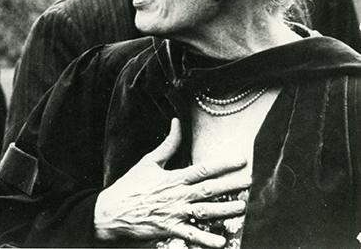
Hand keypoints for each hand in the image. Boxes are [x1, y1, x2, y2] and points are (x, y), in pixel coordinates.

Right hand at [94, 118, 249, 247]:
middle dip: (231, 185)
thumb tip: (177, 122)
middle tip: (249, 182)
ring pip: (205, 212)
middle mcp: (177, 195)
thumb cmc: (129, 186)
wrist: (110, 212)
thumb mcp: (148, 162)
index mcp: (173, 178)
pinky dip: (206, 239)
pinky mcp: (169, 230)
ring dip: (225, 211)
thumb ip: (168, 145)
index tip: (241, 160)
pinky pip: (191, 235)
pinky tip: (221, 242)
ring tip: (242, 208)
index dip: (224, 164)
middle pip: (209, 190)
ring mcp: (174, 214)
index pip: (203, 169)